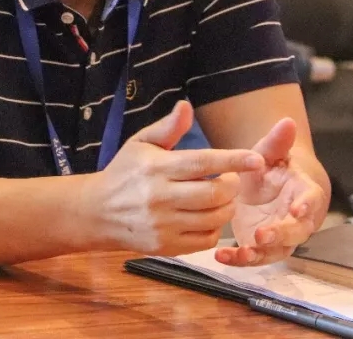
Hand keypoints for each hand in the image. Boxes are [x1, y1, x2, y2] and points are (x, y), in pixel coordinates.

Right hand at [83, 100, 263, 255]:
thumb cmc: (123, 172)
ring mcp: (162, 225)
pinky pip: (205, 240)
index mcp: (156, 167)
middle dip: (232, 187)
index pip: (203, 163)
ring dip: (226, 208)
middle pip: (214, 195)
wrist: (96, 213)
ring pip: (213, 219)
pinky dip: (214, 228)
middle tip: (230, 181)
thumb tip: (186, 105)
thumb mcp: (140, 143)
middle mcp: (159, 197)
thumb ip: (167, 127)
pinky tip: (207, 217)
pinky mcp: (165, 246)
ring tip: (221, 198)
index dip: (233, 160)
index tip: (256, 159)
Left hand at [214, 118, 326, 266]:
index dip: (306, 206)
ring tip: (241, 252)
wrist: (264, 187)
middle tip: (263, 234)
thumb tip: (288, 121)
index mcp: (302, 192)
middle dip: (281, 235)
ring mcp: (280, 236)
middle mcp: (296, 218)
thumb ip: (278, 141)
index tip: (297, 209)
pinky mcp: (260, 247)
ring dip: (260, 254)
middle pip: (296, 232)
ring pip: (276, 250)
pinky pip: (254, 257)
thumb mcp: (270, 152)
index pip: (310, 200)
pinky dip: (238, 260)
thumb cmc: (271, 168)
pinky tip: (220, 256)